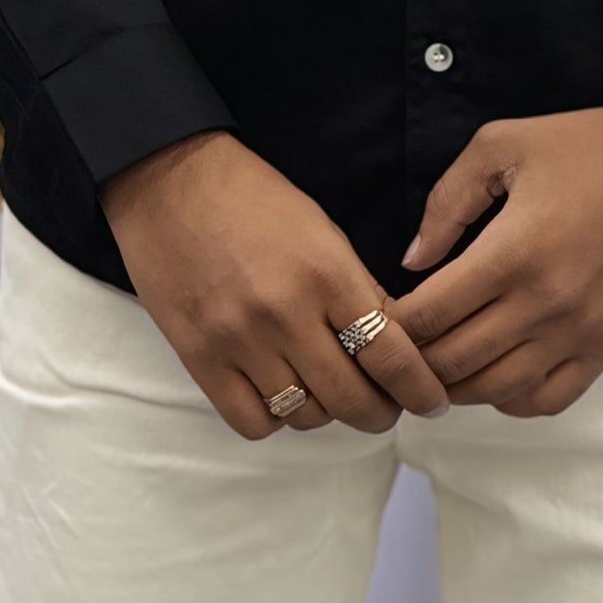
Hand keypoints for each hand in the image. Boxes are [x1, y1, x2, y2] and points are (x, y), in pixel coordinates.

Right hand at [101, 130, 449, 439]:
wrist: (170, 181)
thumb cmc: (253, 197)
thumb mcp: (321, 229)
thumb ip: (357, 287)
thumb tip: (395, 343)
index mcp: (325, 271)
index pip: (390, 353)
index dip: (420, 389)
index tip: (432, 400)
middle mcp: (286, 313)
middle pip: (352, 398)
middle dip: (382, 412)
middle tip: (387, 406)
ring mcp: (239, 340)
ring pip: (306, 415)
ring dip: (328, 412)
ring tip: (330, 391)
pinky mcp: (199, 358)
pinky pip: (253, 422)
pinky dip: (276, 418)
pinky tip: (282, 393)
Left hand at [390, 104, 602, 417]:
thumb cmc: (588, 146)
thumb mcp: (503, 144)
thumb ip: (447, 202)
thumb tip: (412, 260)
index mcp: (513, 251)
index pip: (429, 315)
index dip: (389, 323)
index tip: (373, 315)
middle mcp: (545, 303)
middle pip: (454, 362)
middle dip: (414, 359)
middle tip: (393, 347)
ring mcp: (579, 332)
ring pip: (496, 390)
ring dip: (457, 384)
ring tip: (436, 364)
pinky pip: (548, 399)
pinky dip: (511, 398)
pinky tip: (494, 374)